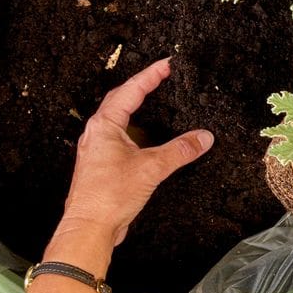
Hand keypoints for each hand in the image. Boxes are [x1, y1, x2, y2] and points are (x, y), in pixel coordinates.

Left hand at [59, 58, 213, 247]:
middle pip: (119, 100)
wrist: (89, 227)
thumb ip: (180, 150)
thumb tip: (203, 137)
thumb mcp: (151, 168)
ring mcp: (97, 149)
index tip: (166, 65)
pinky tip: (145, 138)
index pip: (130, 91)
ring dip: (134, 108)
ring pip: (117, 120)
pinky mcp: (101, 165)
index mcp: (105, 126)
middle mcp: (97, 134)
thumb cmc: (109, 196)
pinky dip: (134, 130)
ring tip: (152, 101)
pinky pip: (118, 137)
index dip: (150, 76)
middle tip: (160, 77)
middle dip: (140, 86)